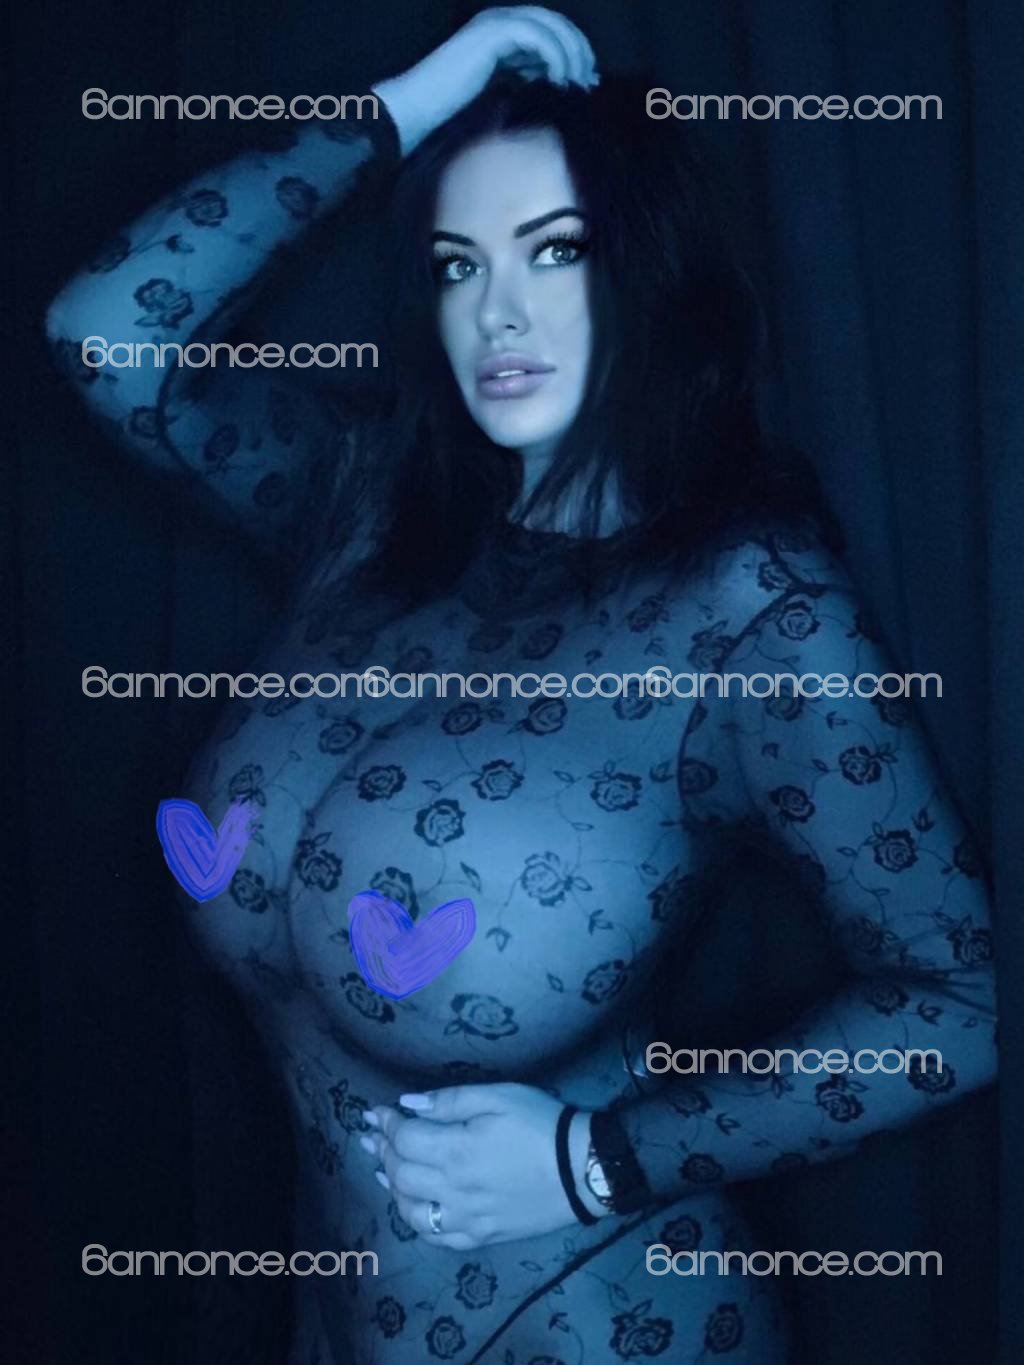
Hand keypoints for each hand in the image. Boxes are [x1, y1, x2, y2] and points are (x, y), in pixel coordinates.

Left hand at [359, 1082, 606, 1247]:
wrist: (582, 1170)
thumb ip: (450, 1101)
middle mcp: (453, 1191)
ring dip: (392, 1188)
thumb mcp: (498, 1096)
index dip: (387, 1124)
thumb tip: (408, 1104)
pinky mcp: (481, 1236)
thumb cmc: (541, 1124)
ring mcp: (466, 1219)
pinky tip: (412, 1206)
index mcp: (456, 1151)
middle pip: (401, 1175)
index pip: (405, 1139)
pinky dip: (416, 1221)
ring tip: (384, 1169)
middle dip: (383, 1151)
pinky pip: (436, 1236)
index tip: (375, 1112)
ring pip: (411, 1211)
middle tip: (373, 1136)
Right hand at [371, 7, 598, 154]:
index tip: (588, 80)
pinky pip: (537, 37)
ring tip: (578, 82)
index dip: (573, 51)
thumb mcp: (499, 90)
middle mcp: (500, 20)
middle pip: (554, 23)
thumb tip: (558, 83)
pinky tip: (560, 80)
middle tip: (590, 79)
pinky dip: (554, 56)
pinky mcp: (493, 33)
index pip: (549, 31)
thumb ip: (524, 78)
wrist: (423, 104)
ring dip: (570, 52)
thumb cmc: (452, 106)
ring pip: (549, 25)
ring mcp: (496, 23)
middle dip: (578, 49)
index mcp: (502, 32)